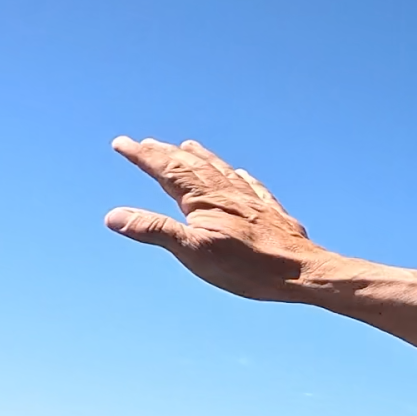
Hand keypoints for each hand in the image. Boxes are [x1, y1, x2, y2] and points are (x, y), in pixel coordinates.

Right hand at [104, 137, 327, 300]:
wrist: (302, 272)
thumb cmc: (249, 267)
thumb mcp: (193, 252)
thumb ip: (154, 231)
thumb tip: (114, 217)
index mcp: (203, 200)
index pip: (165, 169)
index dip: (142, 156)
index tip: (121, 143)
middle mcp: (227, 193)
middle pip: (190, 165)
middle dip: (165, 153)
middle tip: (146, 142)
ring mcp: (251, 202)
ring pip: (220, 170)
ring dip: (200, 157)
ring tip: (187, 146)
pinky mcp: (272, 214)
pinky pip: (251, 186)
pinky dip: (239, 176)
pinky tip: (240, 174)